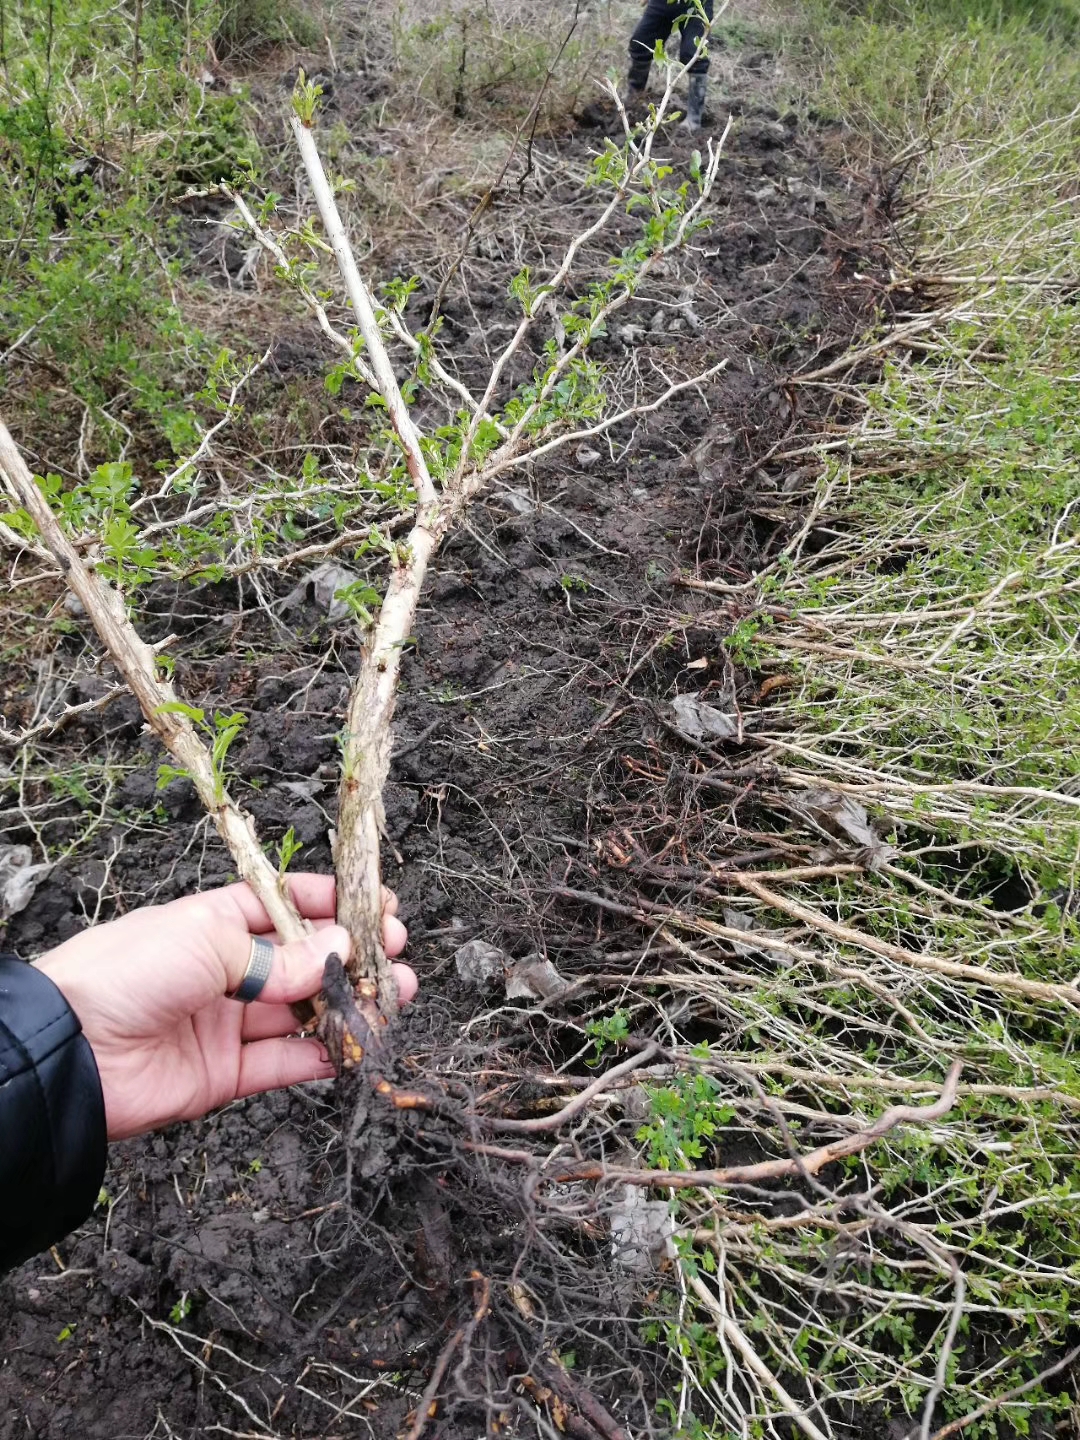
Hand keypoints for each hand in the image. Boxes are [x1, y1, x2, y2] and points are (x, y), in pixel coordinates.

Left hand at [35, 873, 415, 1140]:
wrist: (70, 1052)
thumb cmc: (126, 972)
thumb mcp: (207, 941)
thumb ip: (281, 955)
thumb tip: (342, 952)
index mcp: (214, 923)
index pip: (285, 906)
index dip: (331, 906)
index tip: (378, 909)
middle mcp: (225, 970)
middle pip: (303, 961)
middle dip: (353, 958)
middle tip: (395, 958)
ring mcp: (227, 1023)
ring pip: (302, 1012)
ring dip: (350, 1006)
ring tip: (394, 998)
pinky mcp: (226, 1074)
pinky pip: (285, 1063)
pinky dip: (322, 1056)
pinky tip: (357, 1046)